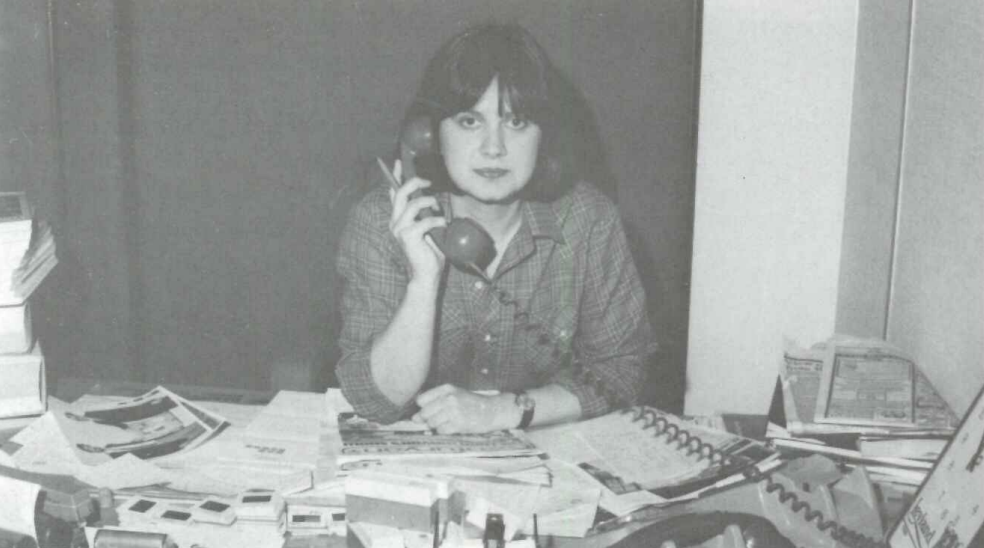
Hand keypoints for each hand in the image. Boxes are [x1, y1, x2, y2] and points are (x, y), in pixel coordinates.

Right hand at [388, 160, 446, 283]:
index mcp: (398, 218)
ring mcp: (400, 229)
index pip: (394, 193)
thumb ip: (425, 214)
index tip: (399, 162)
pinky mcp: (408, 237)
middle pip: (401, 193)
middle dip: (414, 182)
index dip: (395, 176)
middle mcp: (395, 222)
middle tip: (428, 182)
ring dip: (428, 202)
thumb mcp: (427, 228)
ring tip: (438, 209)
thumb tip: (431, 197)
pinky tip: (443, 225)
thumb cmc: (428, 252)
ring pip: (412, 204)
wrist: (426, 275)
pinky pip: (424, 221)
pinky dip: (437, 221)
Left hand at [412, 384, 516, 433]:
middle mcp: (449, 398)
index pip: (421, 400)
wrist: (490, 411)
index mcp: (447, 389)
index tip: (429, 410)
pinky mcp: (458, 424)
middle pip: (425, 413)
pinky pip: (441, 430)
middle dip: (427, 419)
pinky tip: (452, 426)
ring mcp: (454, 411)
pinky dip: (443, 431)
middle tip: (438, 418)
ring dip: (436, 425)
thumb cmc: (469, 403)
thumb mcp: (453, 394)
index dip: (422, 408)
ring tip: (447, 421)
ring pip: (432, 423)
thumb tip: (415, 418)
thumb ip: (434, 402)